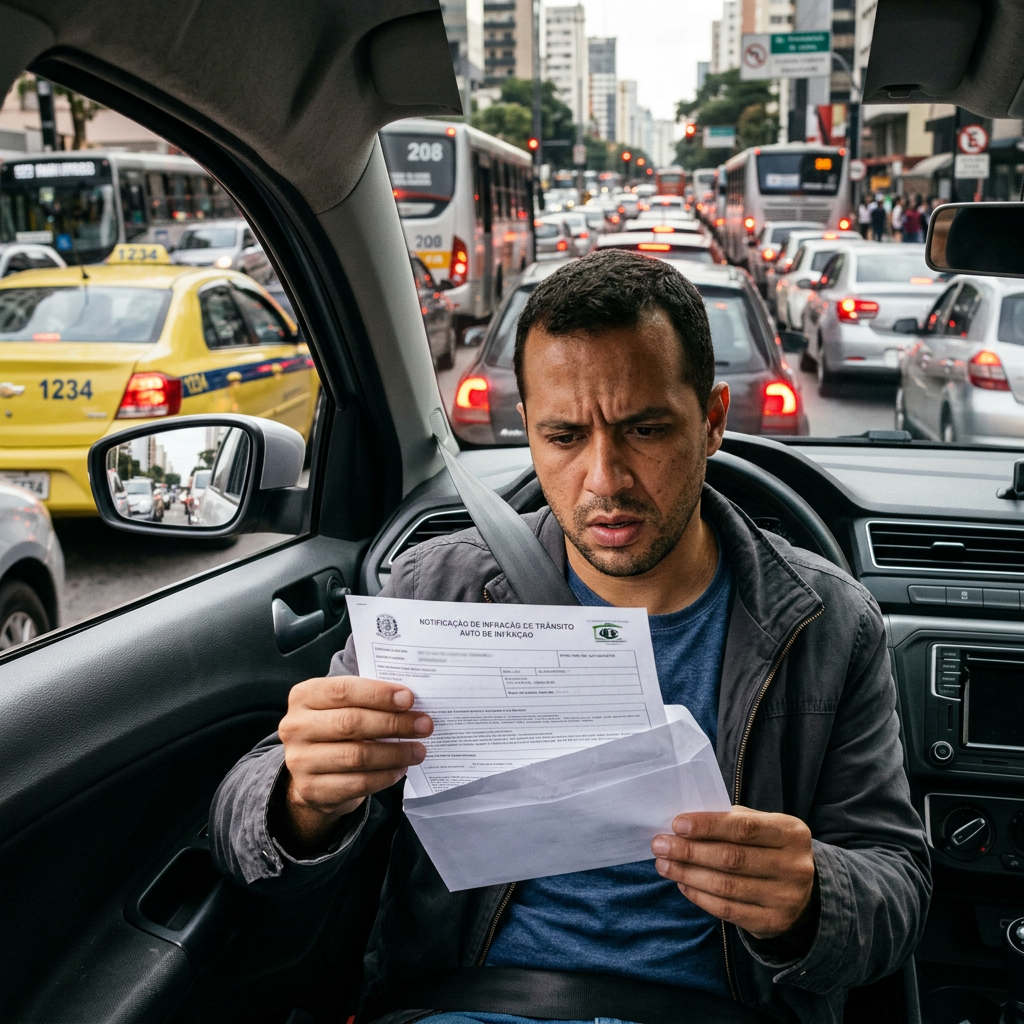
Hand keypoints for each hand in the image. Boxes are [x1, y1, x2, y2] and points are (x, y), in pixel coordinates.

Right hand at [275, 676, 431, 848]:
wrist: (312, 770)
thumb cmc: (337, 727)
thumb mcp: (343, 705)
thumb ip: (368, 698)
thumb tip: (409, 700)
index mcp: (303, 696)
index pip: (343, 690)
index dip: (378, 694)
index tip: (409, 698)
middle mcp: (295, 727)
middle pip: (351, 723)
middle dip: (394, 724)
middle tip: (424, 725)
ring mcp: (300, 761)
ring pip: (356, 756)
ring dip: (395, 753)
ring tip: (418, 750)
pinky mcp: (311, 790)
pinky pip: (356, 783)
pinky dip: (384, 776)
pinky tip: (401, 768)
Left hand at [652, 806, 814, 940]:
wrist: (802, 890)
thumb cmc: (770, 848)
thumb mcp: (763, 826)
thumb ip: (732, 821)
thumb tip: (686, 824)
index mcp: (791, 833)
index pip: (744, 828)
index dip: (708, 826)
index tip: (677, 824)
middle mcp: (794, 866)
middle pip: (732, 859)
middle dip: (690, 851)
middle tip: (660, 844)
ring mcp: (785, 898)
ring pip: (726, 886)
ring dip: (688, 874)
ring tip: (663, 864)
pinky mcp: (772, 923)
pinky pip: (727, 910)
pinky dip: (700, 896)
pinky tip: (682, 883)